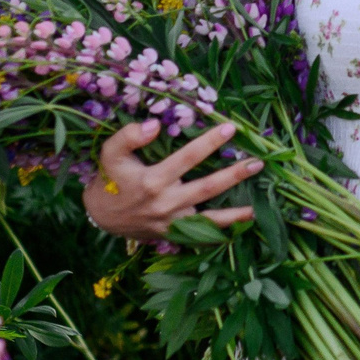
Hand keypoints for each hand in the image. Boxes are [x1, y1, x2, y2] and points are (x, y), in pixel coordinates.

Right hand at [82, 119, 264, 240]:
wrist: (100, 217)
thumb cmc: (109, 179)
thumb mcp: (111, 153)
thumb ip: (129, 136)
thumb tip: (155, 124)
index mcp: (153, 180)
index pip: (188, 157)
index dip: (210, 142)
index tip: (231, 128)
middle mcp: (167, 203)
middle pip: (208, 188)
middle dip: (234, 175)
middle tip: (258, 163)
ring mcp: (172, 222)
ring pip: (210, 219)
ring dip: (236, 213)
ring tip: (259, 206)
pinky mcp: (174, 235)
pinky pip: (203, 235)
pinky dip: (223, 231)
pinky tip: (241, 226)